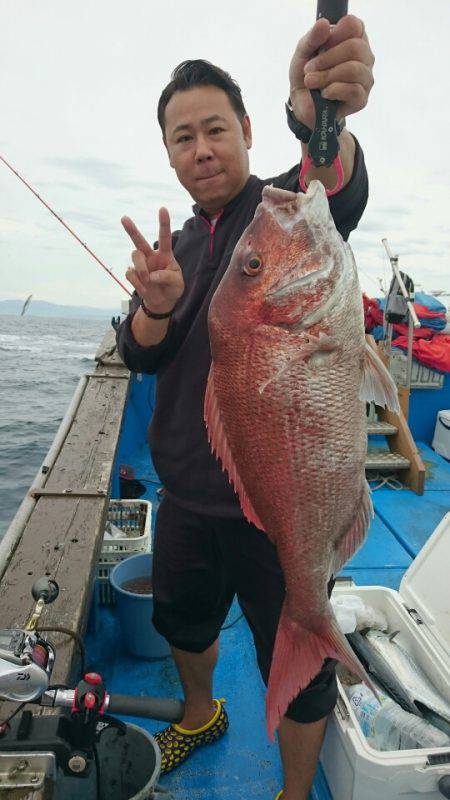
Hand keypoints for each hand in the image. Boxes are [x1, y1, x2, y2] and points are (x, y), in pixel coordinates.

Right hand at [121, 208, 184, 313]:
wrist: (162, 302)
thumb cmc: (172, 288)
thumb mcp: (177, 284)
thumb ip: (168, 277)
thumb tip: (152, 276)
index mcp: (165, 254)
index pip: (164, 237)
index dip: (164, 223)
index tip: (163, 209)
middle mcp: (151, 256)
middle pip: (139, 240)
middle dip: (131, 229)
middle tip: (124, 218)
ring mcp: (141, 264)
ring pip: (135, 257)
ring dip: (141, 269)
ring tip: (148, 280)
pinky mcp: (133, 274)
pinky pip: (131, 274)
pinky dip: (138, 284)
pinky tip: (145, 289)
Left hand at [289, 15, 373, 129]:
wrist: (303, 104)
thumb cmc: (307, 74)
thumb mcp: (303, 52)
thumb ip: (312, 38)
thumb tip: (324, 24)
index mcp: (353, 39)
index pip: (355, 25)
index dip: (336, 34)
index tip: (321, 45)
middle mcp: (364, 57)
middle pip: (355, 47)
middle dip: (327, 59)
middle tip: (309, 69)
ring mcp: (365, 78)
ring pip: (354, 69)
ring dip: (327, 76)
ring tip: (312, 82)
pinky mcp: (361, 99)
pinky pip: (353, 89)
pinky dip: (333, 90)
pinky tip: (324, 94)